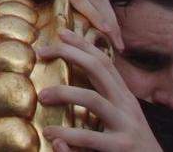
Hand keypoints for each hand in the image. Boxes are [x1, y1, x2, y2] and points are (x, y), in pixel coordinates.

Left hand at [37, 28, 162, 150]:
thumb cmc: (132, 144)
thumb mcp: (120, 117)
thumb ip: (101, 101)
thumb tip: (68, 87)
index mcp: (124, 97)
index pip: (104, 62)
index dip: (83, 44)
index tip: (61, 32)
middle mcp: (127, 105)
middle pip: (98, 69)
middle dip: (69, 54)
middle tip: (41, 52)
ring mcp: (126, 125)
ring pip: (93, 99)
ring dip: (64, 93)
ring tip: (42, 96)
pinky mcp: (122, 147)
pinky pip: (91, 138)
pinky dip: (69, 136)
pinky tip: (53, 135)